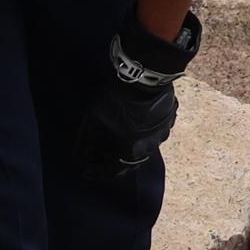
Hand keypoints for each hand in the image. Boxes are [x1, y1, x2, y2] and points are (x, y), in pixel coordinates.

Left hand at [93, 16, 194, 174]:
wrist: (146, 77)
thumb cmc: (117, 100)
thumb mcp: (95, 119)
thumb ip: (87, 140)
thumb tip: (79, 154)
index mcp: (132, 151)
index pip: (114, 170)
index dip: (99, 172)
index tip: (87, 171)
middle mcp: (151, 146)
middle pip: (131, 160)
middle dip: (113, 160)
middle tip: (100, 156)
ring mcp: (163, 132)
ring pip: (145, 146)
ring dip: (129, 146)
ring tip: (115, 140)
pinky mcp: (169, 118)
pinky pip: (154, 131)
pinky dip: (141, 133)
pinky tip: (133, 124)